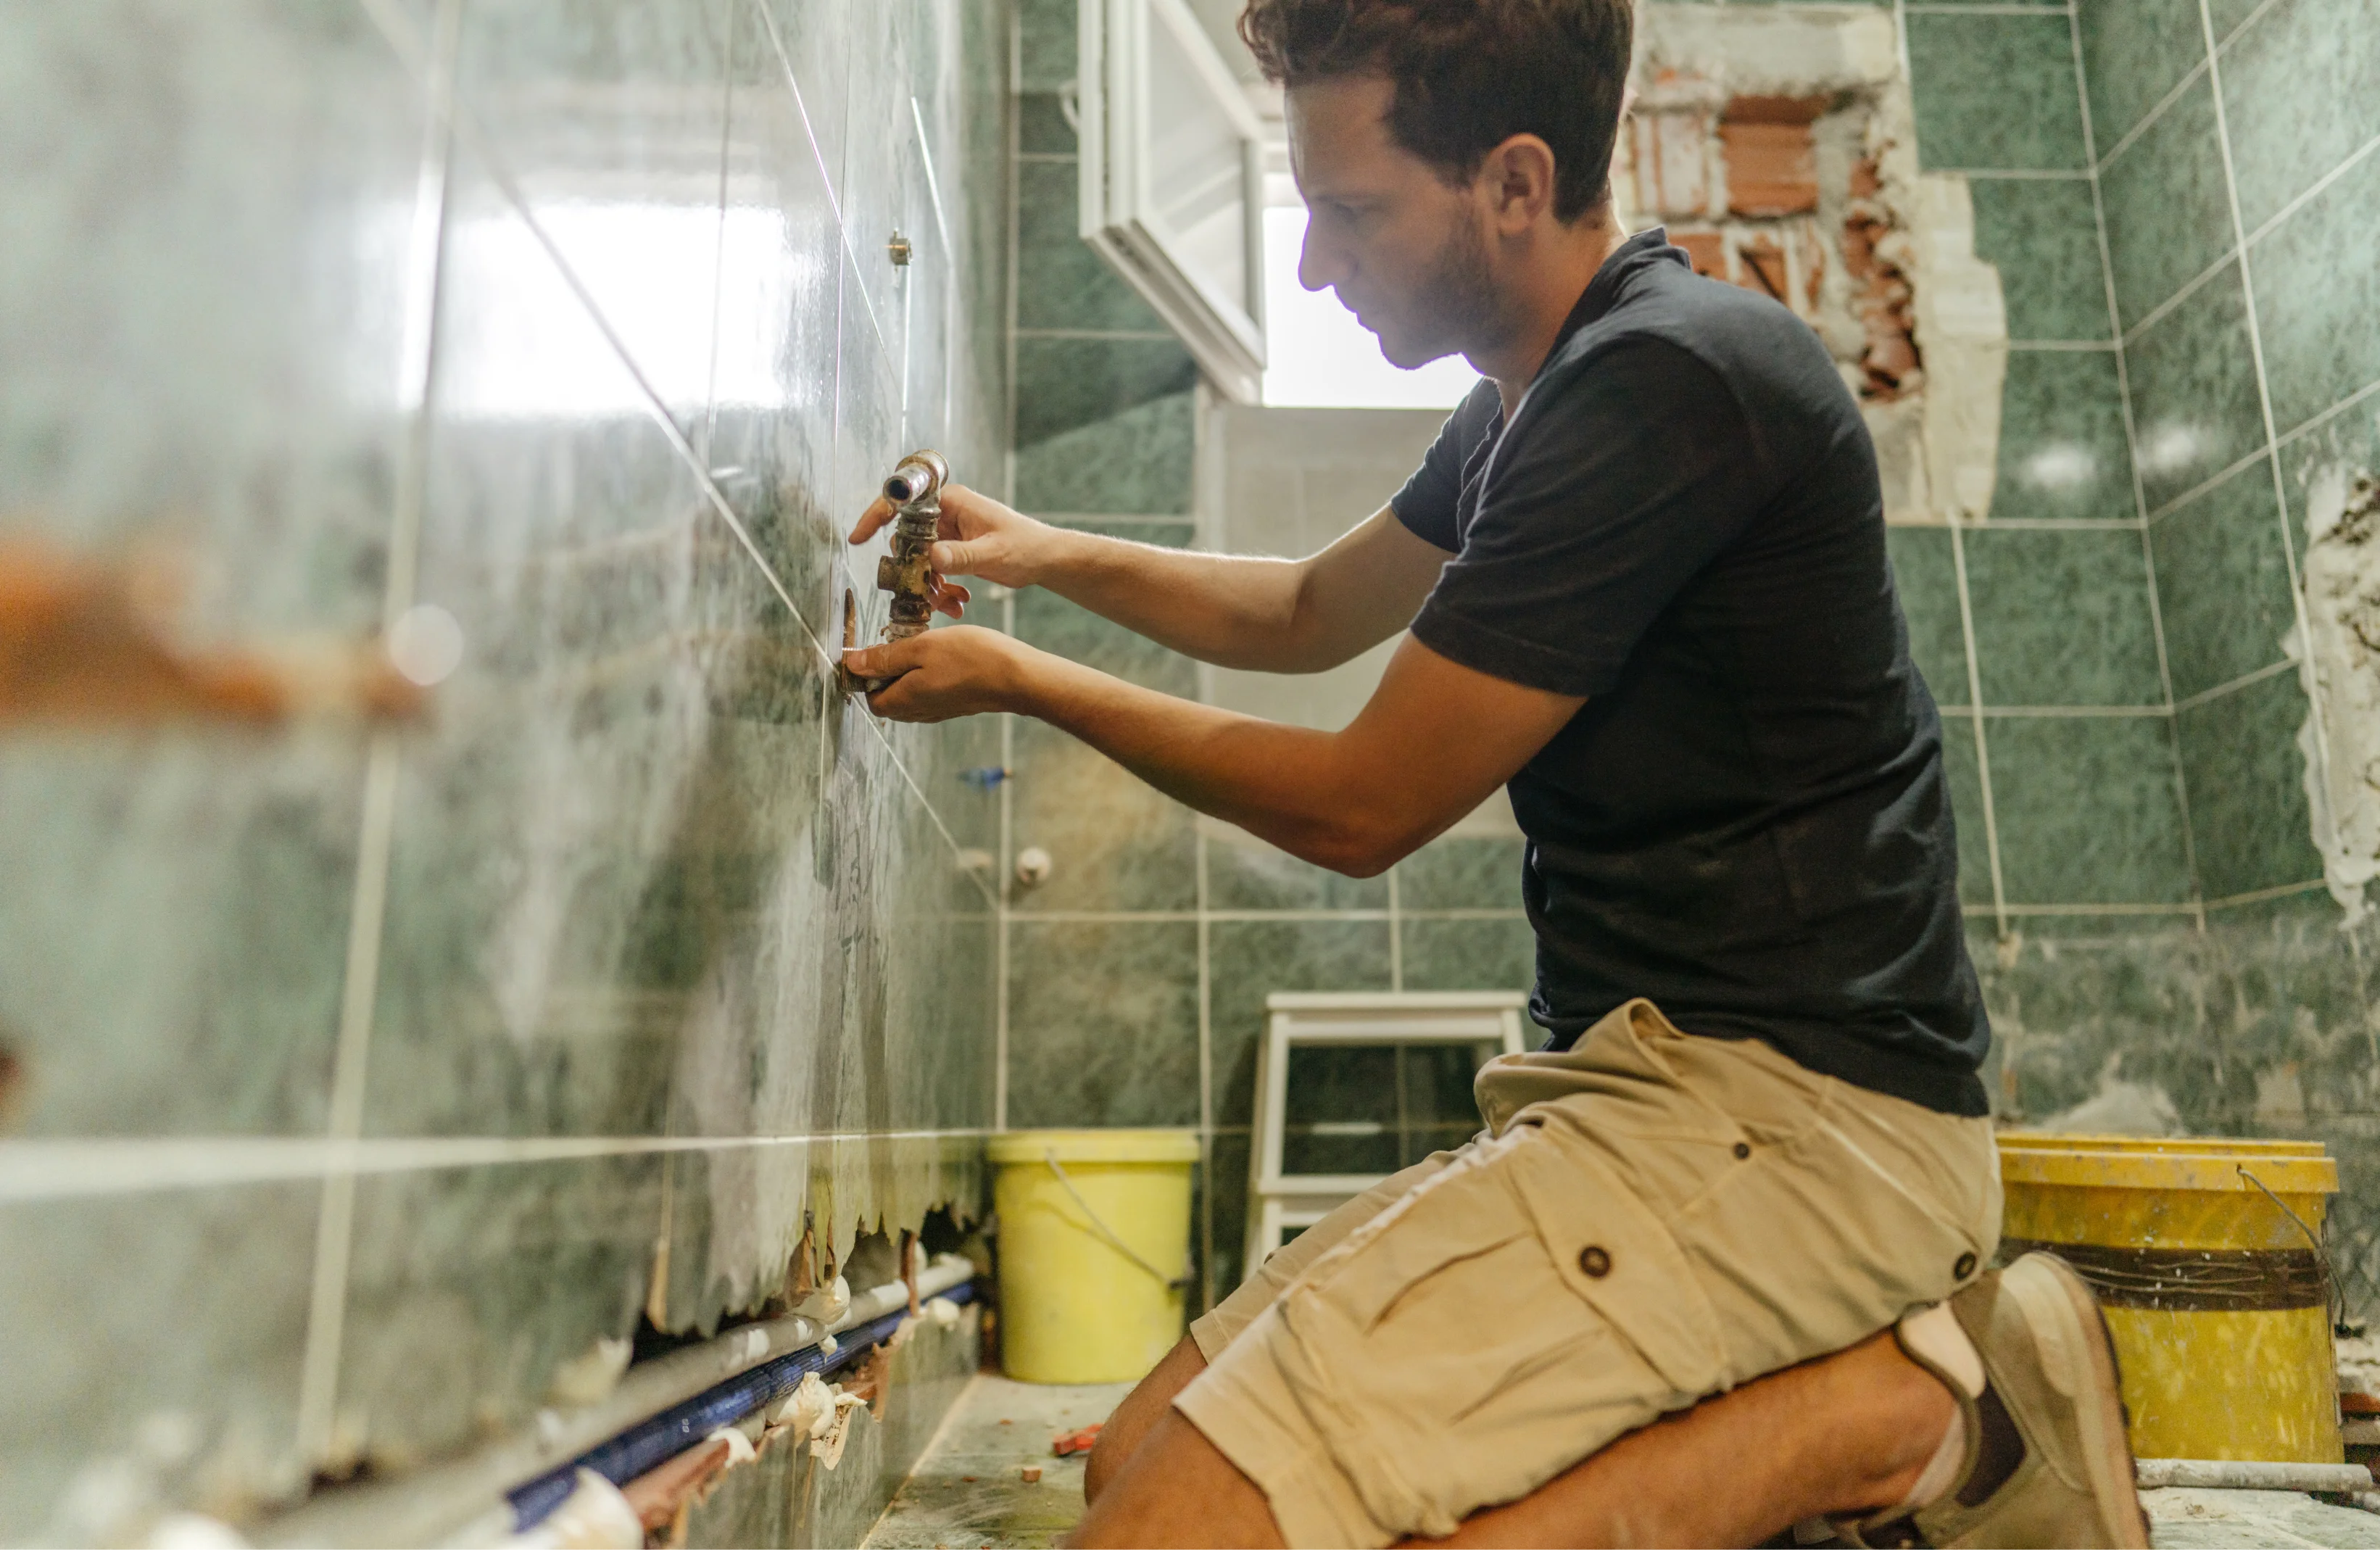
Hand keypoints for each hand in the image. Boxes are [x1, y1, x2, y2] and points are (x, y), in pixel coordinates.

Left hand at [845, 625, 1035, 722]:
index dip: (865, 676)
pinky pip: (928, 694)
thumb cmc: (971, 658)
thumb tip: (852, 663)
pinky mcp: (955, 705)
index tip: (875, 648)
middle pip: (888, 699)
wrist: (1017, 677)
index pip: (869, 699)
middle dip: (885, 674)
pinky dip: (924, 677)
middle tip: (899, 643)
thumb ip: (885, 658)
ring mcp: (939, 711)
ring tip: (920, 647)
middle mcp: (919, 712)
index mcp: (904, 701)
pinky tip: (940, 657)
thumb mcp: (921, 648)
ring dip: (906, 674)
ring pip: (908, 695)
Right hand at [846, 483, 1054, 619]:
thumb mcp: (994, 553)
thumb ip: (963, 556)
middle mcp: (944, 514)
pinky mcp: (951, 551)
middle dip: (914, 572)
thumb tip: (933, 555)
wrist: (1045, 560)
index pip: (904, 501)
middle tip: (927, 593)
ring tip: (951, 604)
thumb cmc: (1026, 546)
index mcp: (951, 502)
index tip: (858, 537)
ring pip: (918, 562)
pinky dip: (940, 590)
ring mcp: (947, 533)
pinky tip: (957, 604)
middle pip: (907, 541)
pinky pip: (932, 572)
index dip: (876, 516)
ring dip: (929, 587)